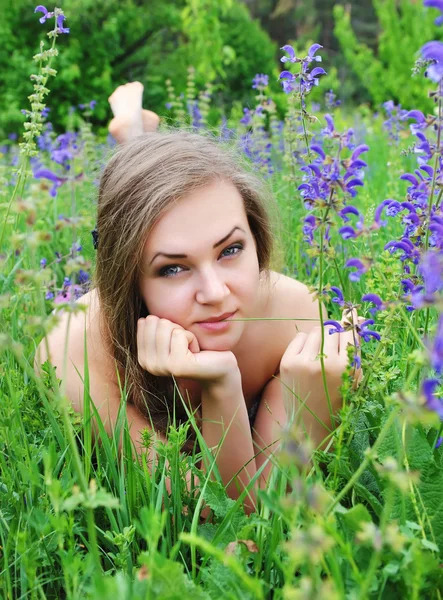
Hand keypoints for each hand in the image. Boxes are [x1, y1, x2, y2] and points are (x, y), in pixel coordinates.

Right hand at [137, 315, 238, 385]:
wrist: (217, 367)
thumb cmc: (193, 348)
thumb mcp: (170, 337)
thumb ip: (154, 329)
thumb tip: (143, 319)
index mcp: (143, 358)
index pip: (145, 323)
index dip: (165, 325)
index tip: (175, 340)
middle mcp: (149, 365)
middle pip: (156, 323)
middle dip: (175, 328)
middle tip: (184, 344)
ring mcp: (162, 366)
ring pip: (166, 326)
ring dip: (183, 333)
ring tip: (189, 348)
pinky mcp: (176, 365)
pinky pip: (180, 334)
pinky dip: (191, 338)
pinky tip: (195, 352)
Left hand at [279, 309, 362, 441]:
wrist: (310, 425)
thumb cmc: (337, 402)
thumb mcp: (354, 379)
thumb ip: (355, 350)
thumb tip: (355, 318)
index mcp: (346, 368)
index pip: (349, 332)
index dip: (351, 322)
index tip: (353, 313)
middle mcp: (324, 363)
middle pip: (332, 329)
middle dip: (335, 334)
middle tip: (334, 345)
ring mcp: (303, 362)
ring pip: (316, 331)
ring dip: (320, 338)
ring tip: (321, 355)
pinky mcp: (287, 362)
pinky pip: (299, 338)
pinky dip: (305, 343)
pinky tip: (307, 357)